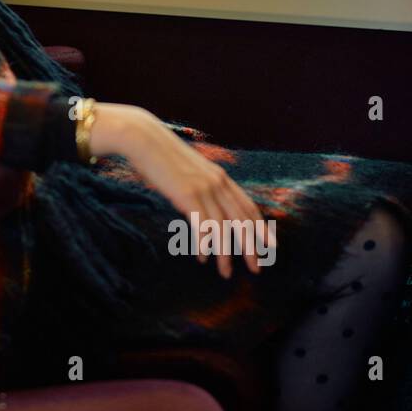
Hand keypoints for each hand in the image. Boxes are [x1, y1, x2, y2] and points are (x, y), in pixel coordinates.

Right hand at [90, 103, 273, 279]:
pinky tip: (203, 258)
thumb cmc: (160, 154)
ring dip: (226, 254)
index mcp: (220, 176)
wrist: (143, 138)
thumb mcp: (188, 168)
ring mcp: (204, 188)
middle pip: (242, 220)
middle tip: (257, 268)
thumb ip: (199, 184)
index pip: (248, 206)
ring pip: (223, 228)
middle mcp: (217, 183)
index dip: (260, 227)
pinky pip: (202, 226)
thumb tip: (200, 203)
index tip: (268, 245)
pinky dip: (204, 245)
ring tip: (226, 272)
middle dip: (252, 246)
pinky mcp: (188, 195)